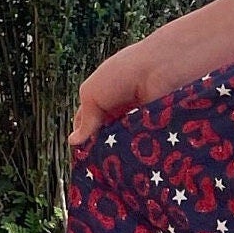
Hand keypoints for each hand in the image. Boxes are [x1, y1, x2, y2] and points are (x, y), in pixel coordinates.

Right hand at [68, 35, 195, 153]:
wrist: (160, 69)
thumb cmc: (122, 73)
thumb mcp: (92, 93)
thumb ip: (85, 119)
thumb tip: (73, 142)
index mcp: (102, 94)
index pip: (86, 120)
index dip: (81, 135)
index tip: (79, 153)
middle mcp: (119, 106)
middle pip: (104, 133)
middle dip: (98, 145)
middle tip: (94, 162)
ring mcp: (136, 117)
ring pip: (120, 141)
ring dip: (114, 149)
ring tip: (109, 161)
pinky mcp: (152, 126)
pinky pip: (138, 142)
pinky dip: (131, 148)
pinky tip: (126, 158)